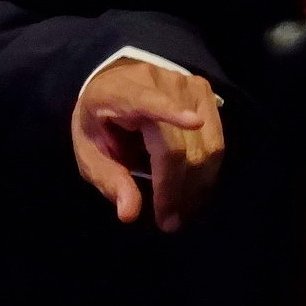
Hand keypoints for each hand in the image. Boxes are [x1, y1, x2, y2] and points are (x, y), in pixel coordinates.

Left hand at [73, 58, 225, 231]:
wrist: (117, 84)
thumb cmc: (99, 120)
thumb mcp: (88, 150)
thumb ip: (108, 178)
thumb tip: (130, 213)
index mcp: (119, 91)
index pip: (146, 100)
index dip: (169, 111)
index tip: (193, 122)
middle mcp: (157, 81)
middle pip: (178, 144)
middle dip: (176, 189)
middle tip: (169, 223)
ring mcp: (186, 86)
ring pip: (206, 146)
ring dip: (197, 186)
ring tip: (181, 213)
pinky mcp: (205, 94)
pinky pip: (216, 142)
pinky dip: (207, 172)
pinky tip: (195, 193)